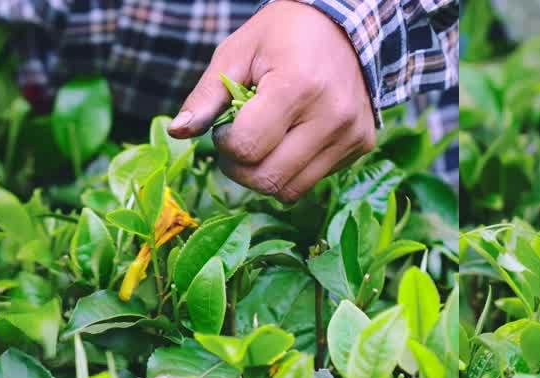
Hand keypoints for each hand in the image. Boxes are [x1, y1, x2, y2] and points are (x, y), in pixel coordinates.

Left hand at [167, 0, 375, 202]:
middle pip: (269, 179)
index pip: (247, 148)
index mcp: (297, 86)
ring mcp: (351, 134)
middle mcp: (331, 116)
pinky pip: (314, 181)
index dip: (224, 145)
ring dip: (266, 176)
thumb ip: (206, 96)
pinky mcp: (362, 145)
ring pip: (292, 190)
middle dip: (240, 170)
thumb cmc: (282, 35)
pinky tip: (291, 141)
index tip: (224, 127)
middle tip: (237, 145)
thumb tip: (178, 132)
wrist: (344, 25)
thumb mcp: (236, 53)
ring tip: (262, 146)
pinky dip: (293, 170)